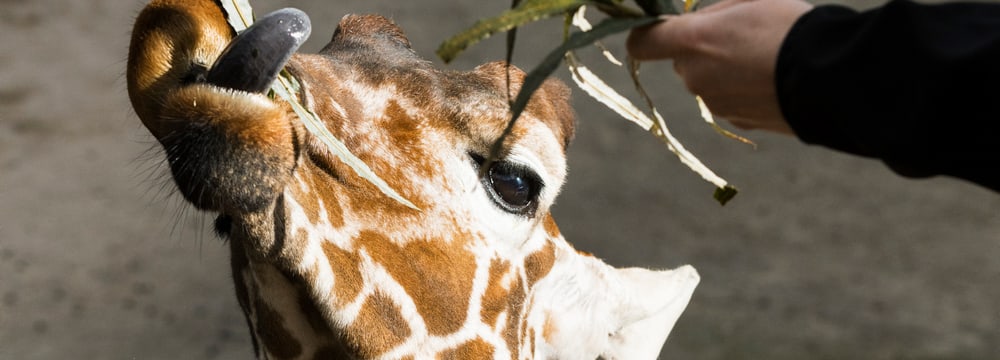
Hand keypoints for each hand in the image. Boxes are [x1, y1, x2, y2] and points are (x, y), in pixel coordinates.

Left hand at [626, 0, 812, 134]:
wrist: (830, 76)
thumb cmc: (789, 27)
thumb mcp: (748, 1)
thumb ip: (712, 14)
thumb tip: (700, 24)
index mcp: (692, 43)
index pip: (642, 42)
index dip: (647, 35)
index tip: (661, 29)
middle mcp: (695, 77)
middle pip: (683, 61)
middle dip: (703, 49)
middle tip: (740, 34)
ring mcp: (714, 103)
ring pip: (707, 81)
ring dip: (725, 69)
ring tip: (765, 56)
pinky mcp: (736, 120)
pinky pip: (729, 99)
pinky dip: (743, 89)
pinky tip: (773, 79)